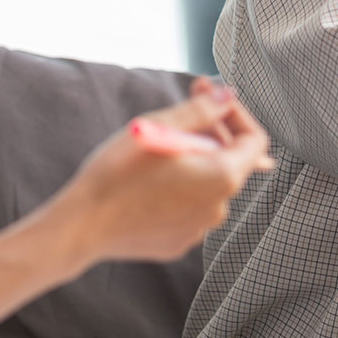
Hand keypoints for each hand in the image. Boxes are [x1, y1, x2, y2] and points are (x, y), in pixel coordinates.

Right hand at [47, 78, 274, 263]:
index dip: (235, 112)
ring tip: (157, 145)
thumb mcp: (160, 127)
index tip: (209, 96)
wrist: (83, 225)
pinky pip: (188, 205)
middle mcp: (218, 207)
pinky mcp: (178, 240)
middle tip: (185, 103)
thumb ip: (202, 109)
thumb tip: (227, 96)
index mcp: (223, 177)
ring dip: (191, 158)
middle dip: (211, 130)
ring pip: (207, 182)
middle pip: (230, 160)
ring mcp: (198, 228)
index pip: (254, 139)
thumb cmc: (118, 173)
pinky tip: (146, 177)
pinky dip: (177, 185)